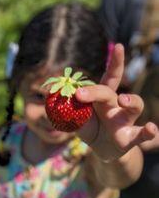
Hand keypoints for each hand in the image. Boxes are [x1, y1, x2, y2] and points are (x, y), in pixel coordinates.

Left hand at [76, 44, 157, 160]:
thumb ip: (67, 111)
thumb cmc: (91, 129)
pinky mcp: (130, 138)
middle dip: (95, 91)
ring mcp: (125, 121)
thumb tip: (49, 100)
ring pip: (135, 106)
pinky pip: (142, 134)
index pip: (109, 78)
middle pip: (110, 93)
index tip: (119, 46)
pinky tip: (151, 128)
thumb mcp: (76, 121)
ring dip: (131, 100)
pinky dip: (149, 132)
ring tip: (122, 100)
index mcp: (103, 99)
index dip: (115, 62)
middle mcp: (116, 106)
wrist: (101, 150)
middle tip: (79, 95)